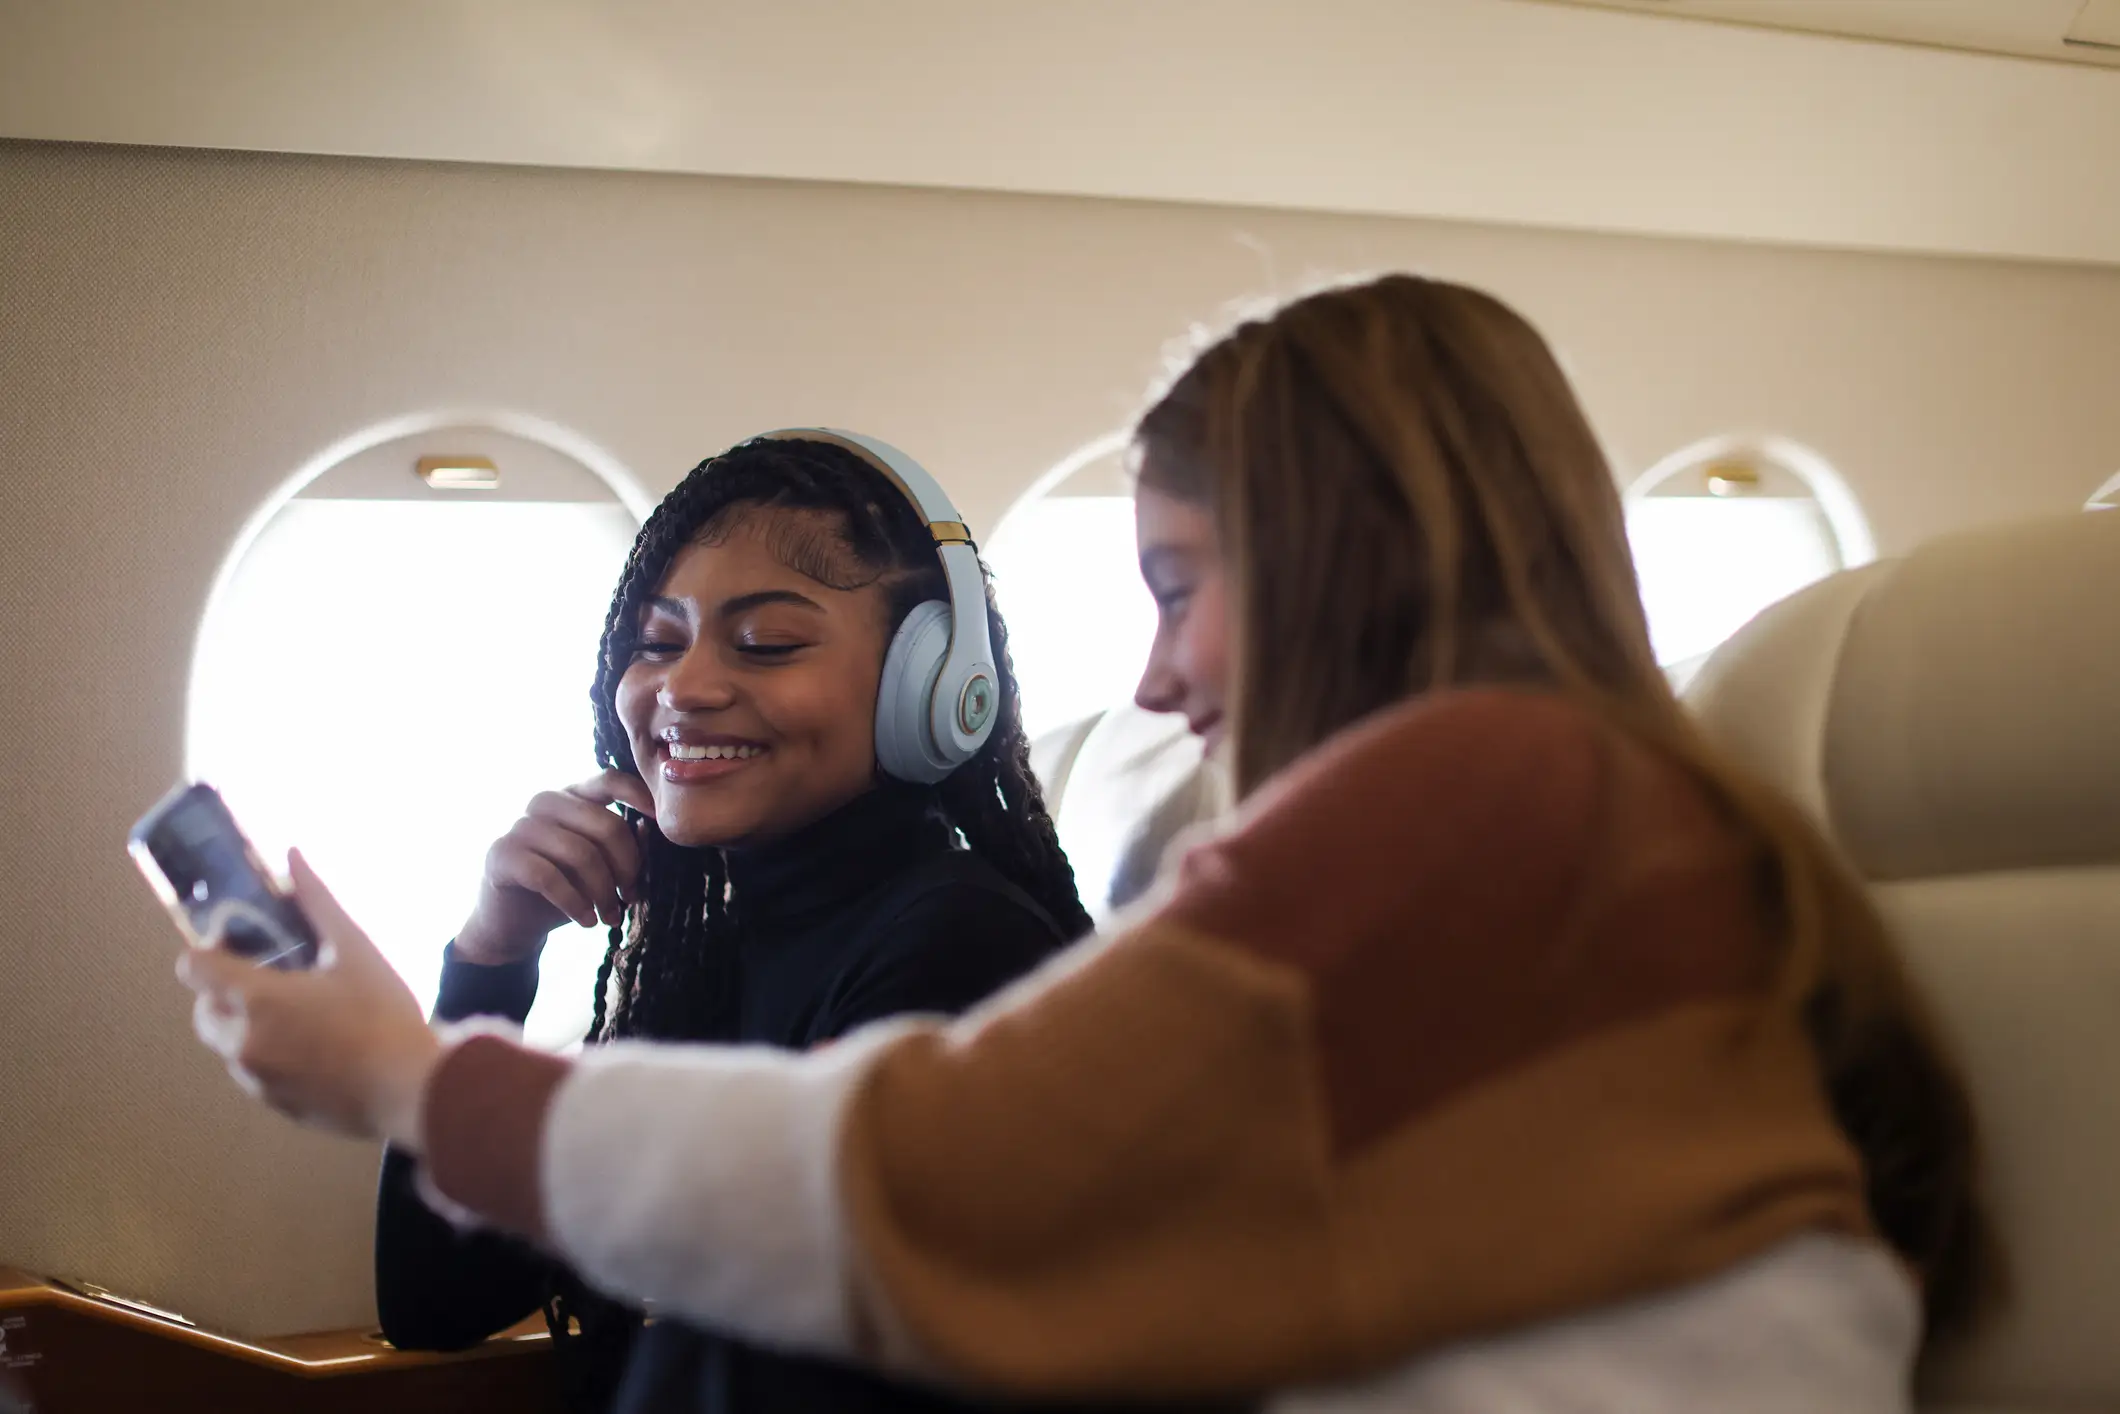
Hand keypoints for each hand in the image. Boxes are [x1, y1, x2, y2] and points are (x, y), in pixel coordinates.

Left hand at [178, 851, 439, 1147]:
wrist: (412, 1090)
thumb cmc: (384, 1014)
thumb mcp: (355, 949)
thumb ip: (316, 902)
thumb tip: (291, 855)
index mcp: (256, 999)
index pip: (193, 967)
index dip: (210, 951)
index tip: (245, 946)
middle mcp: (242, 1041)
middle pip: (204, 1010)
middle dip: (226, 992)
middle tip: (276, 979)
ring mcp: (256, 1079)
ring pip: (229, 1044)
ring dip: (247, 1026)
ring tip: (304, 1017)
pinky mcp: (275, 1105)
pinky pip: (255, 1074)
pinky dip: (271, 1057)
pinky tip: (319, 1051)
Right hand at [454, 770, 654, 965]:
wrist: (514, 923)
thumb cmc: (566, 888)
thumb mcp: (602, 866)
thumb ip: (624, 845)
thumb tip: (647, 829)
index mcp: (573, 797)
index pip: (609, 780)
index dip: (637, 795)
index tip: (659, 820)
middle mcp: (545, 802)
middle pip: (606, 825)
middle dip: (627, 868)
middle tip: (631, 897)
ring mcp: (520, 826)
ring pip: (580, 853)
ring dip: (603, 893)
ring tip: (610, 918)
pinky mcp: (501, 855)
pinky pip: (548, 876)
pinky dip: (574, 903)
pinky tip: (586, 921)